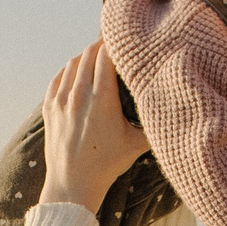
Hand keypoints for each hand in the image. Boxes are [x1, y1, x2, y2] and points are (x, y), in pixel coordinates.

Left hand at [39, 41, 148, 212]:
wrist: (73, 185)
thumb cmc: (107, 165)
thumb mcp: (137, 144)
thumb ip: (154, 123)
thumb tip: (177, 109)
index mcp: (101, 99)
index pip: (107, 55)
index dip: (116, 43)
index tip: (126, 40)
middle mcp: (78, 95)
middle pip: (89, 53)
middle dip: (102, 44)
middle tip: (114, 42)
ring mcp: (61, 100)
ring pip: (73, 63)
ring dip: (87, 55)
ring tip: (99, 55)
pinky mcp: (49, 108)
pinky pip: (58, 77)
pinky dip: (70, 70)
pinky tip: (78, 71)